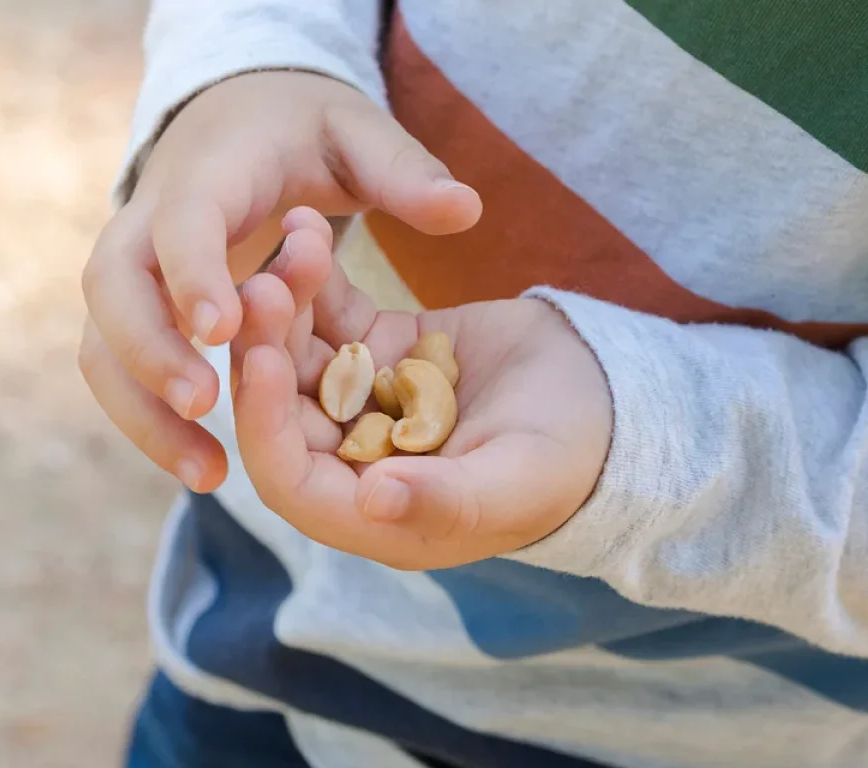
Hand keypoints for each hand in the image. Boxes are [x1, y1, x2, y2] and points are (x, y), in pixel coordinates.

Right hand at [78, 72, 481, 492]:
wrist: (235, 117)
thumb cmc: (302, 129)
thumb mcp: (356, 133)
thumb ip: (404, 170)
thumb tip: (466, 209)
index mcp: (207, 173)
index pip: (182, 220)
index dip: (195, 273)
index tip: (224, 330)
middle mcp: (149, 220)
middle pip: (114, 289)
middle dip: (150, 351)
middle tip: (206, 406)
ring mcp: (135, 270)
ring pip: (102, 345)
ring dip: (142, 411)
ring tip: (207, 473)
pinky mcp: (139, 310)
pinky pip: (120, 370)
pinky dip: (149, 419)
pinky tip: (204, 466)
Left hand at [232, 208, 612, 569]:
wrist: (608, 396)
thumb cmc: (570, 459)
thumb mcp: (514, 483)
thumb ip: (444, 501)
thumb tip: (371, 501)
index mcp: (374, 510)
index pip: (290, 478)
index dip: (266, 425)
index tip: (259, 363)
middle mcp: (354, 458)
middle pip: (285, 408)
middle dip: (266, 349)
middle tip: (260, 287)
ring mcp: (364, 400)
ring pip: (302, 354)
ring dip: (287, 304)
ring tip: (292, 243)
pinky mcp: (380, 349)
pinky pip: (335, 314)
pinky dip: (319, 277)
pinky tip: (308, 227)